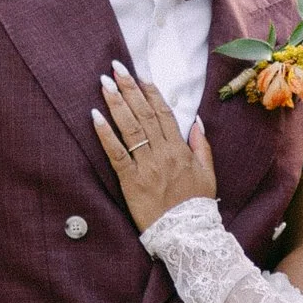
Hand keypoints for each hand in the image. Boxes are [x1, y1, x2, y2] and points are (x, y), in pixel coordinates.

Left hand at [92, 64, 217, 230]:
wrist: (187, 235)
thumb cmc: (196, 205)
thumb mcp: (207, 173)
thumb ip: (201, 146)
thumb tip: (196, 122)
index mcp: (180, 149)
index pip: (163, 112)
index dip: (150, 92)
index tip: (139, 75)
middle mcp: (162, 153)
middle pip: (143, 114)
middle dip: (129, 88)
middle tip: (115, 67)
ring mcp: (146, 166)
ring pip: (129, 128)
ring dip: (116, 103)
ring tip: (104, 83)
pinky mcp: (131, 181)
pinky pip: (116, 154)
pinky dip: (105, 134)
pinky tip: (95, 116)